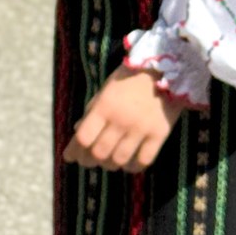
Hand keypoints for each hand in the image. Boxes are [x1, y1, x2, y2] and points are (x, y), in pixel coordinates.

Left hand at [63, 67, 179, 171]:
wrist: (164, 69)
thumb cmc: (129, 79)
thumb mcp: (105, 90)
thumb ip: (92, 111)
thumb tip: (77, 132)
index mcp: (104, 106)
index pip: (84, 137)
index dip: (74, 150)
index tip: (71, 156)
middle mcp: (121, 120)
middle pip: (100, 153)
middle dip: (90, 161)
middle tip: (90, 161)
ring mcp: (141, 128)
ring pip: (120, 160)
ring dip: (111, 165)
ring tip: (110, 161)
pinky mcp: (159, 134)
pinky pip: (143, 160)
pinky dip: (133, 166)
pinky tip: (129, 163)